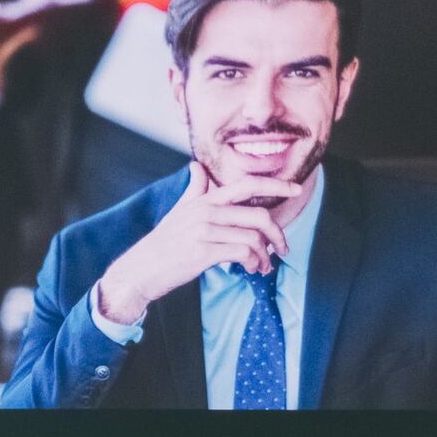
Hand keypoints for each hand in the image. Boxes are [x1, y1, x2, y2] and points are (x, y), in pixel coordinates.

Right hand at [88, 165, 295, 332]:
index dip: (275, 183)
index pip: (247, 184)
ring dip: (265, 255)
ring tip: (264, 267)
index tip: (296, 188)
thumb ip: (195, 189)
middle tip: (282, 249)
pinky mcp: (203, 252)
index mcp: (205, 199)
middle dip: (277, 234)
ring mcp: (205, 231)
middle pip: (258, 215)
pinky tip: (252, 270)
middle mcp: (207, 211)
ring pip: (253, 238)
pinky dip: (254, 263)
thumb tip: (197, 166)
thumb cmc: (164, 243)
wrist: (141, 269)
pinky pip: (243, 254)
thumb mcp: (179, 211)